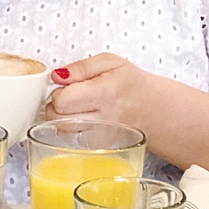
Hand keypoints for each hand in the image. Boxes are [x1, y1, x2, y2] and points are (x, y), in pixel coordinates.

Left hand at [45, 52, 208, 174]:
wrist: (153, 110)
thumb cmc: (131, 84)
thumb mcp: (109, 63)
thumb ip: (80, 67)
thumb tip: (57, 76)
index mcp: (104, 94)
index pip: (62, 100)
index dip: (59, 91)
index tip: (67, 86)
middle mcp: (102, 119)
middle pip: (57, 118)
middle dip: (55, 105)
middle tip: (69, 97)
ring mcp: (99, 137)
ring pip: (61, 130)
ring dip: (61, 117)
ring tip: (77, 107)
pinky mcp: (97, 146)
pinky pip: (71, 138)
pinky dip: (71, 128)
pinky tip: (83, 118)